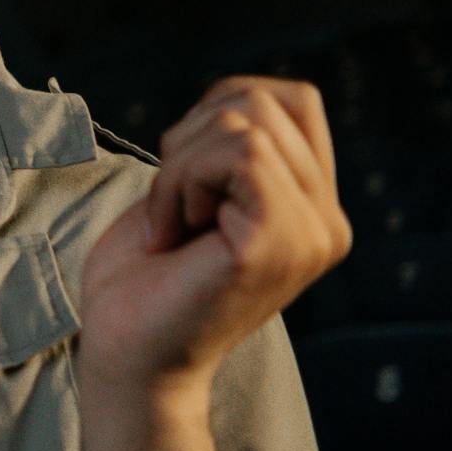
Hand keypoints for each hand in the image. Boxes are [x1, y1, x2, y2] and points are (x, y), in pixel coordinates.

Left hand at [77, 76, 351, 398]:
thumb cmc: (145, 279)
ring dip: (179, 166)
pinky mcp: (279, 241)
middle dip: (190, 139)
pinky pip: (236, 153)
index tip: (187, 174)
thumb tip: (240, 95)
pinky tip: (175, 231)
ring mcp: (310, 234)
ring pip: (244, 123)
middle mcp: (326, 222)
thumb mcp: (195, 190)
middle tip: (174, 208)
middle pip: (262, 101)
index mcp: (312, 208)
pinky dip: (181, 181)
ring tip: (175, 224)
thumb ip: (232, 145)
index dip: (220, 109)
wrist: (125, 355)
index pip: (292, 100)